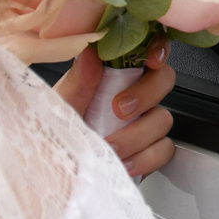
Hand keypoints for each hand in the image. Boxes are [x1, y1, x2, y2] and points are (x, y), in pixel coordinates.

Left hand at [56, 43, 177, 177]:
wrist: (55, 170)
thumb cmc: (55, 133)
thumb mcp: (61, 106)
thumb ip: (78, 81)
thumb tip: (90, 53)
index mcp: (111, 73)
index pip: (145, 48)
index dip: (157, 49)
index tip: (151, 60)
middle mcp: (131, 93)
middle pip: (164, 79)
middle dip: (146, 94)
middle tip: (120, 110)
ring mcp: (142, 121)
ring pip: (163, 118)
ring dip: (137, 135)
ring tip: (110, 146)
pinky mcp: (149, 149)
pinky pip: (163, 148)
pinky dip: (145, 158)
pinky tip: (124, 162)